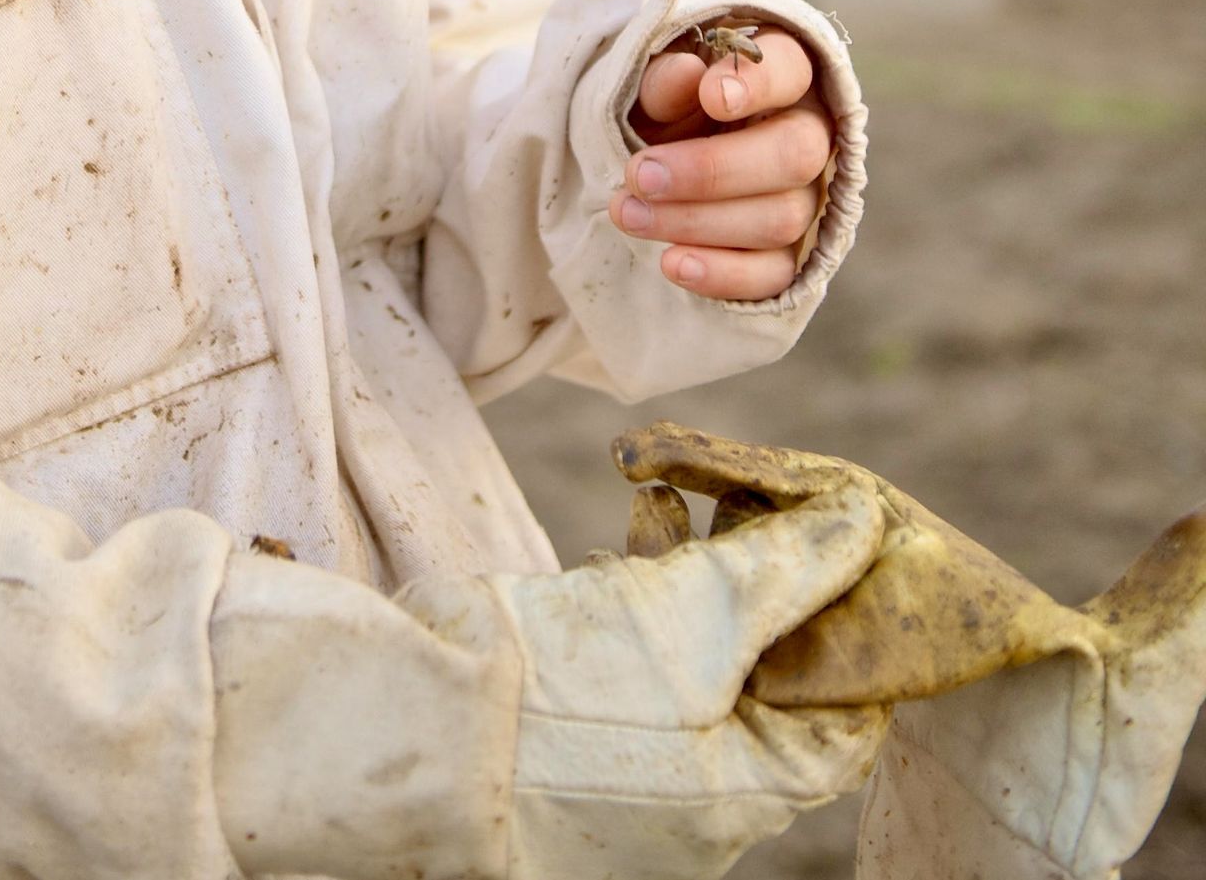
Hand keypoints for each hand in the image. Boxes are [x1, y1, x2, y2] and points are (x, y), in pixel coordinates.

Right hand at [505, 475, 887, 877]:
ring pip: (692, 656)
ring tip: (661, 495)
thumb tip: (868, 523)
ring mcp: (636, 762)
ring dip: (686, 569)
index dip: (851, 621)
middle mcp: (700, 790)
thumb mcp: (695, 618)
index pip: (841, 715)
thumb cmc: (569, 692)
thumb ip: (785, 571)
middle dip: (759, 579)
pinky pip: (632, 660)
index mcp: (746, 793)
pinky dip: (633, 593)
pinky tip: (615, 541)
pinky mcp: (580, 725)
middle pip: (764, 677)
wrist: (421, 730)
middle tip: (747, 499)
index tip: (842, 544)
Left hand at [609, 27, 832, 302]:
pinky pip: (774, 275)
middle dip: (712, 170)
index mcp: (782, 77)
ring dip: (697, 221)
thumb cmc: (664, 112)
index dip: (761, 83)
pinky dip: (723, 274)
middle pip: (795, 154)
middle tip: (641, 175)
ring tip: (630, 215)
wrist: (657, 167)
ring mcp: (807, 200)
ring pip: (780, 219)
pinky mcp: (791, 256)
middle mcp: (809, 136)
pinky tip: (672, 263)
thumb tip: (686, 74)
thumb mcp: (654, 89)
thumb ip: (665, 81)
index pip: (793, 68)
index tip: (713, 96)